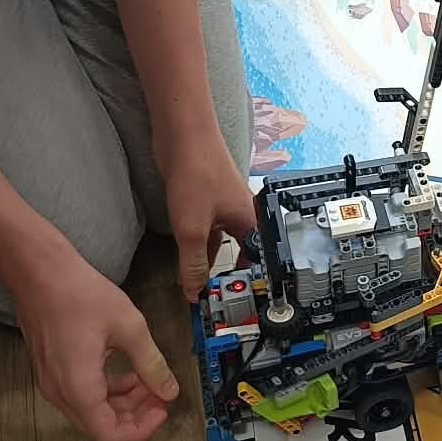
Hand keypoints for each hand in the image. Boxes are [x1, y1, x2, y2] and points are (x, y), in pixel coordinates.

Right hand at [11, 240, 179, 440]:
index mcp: (77, 386)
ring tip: (149, 380)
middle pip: (100, 426)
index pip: (108, 434)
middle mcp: (59, 391)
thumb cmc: (77, 292)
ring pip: (92, 411)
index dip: (139, 430)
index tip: (161, 412)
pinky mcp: (52, 370)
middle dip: (135, 415)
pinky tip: (128, 370)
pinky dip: (108, 390)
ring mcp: (52, 382)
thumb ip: (151, 363)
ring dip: (123, 402)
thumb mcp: (129, 327)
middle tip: (160, 395)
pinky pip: (82, 394)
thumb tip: (169, 389)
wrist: (38, 271)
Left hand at [158, 132, 257, 300]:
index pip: (259, 263)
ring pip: (224, 244)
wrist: (182, 134)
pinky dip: (202, 246)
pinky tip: (191, 258)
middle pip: (243, 255)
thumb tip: (195, 292)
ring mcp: (225, 208)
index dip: (249, 285)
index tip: (237, 306)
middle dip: (230, 277)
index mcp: (251, 223)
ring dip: (213, 262)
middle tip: (219, 301)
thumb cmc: (196, 173)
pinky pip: (211, 232)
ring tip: (204, 286)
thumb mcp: (191, 228)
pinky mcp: (208, 201)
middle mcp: (243, 216)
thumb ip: (193, 264)